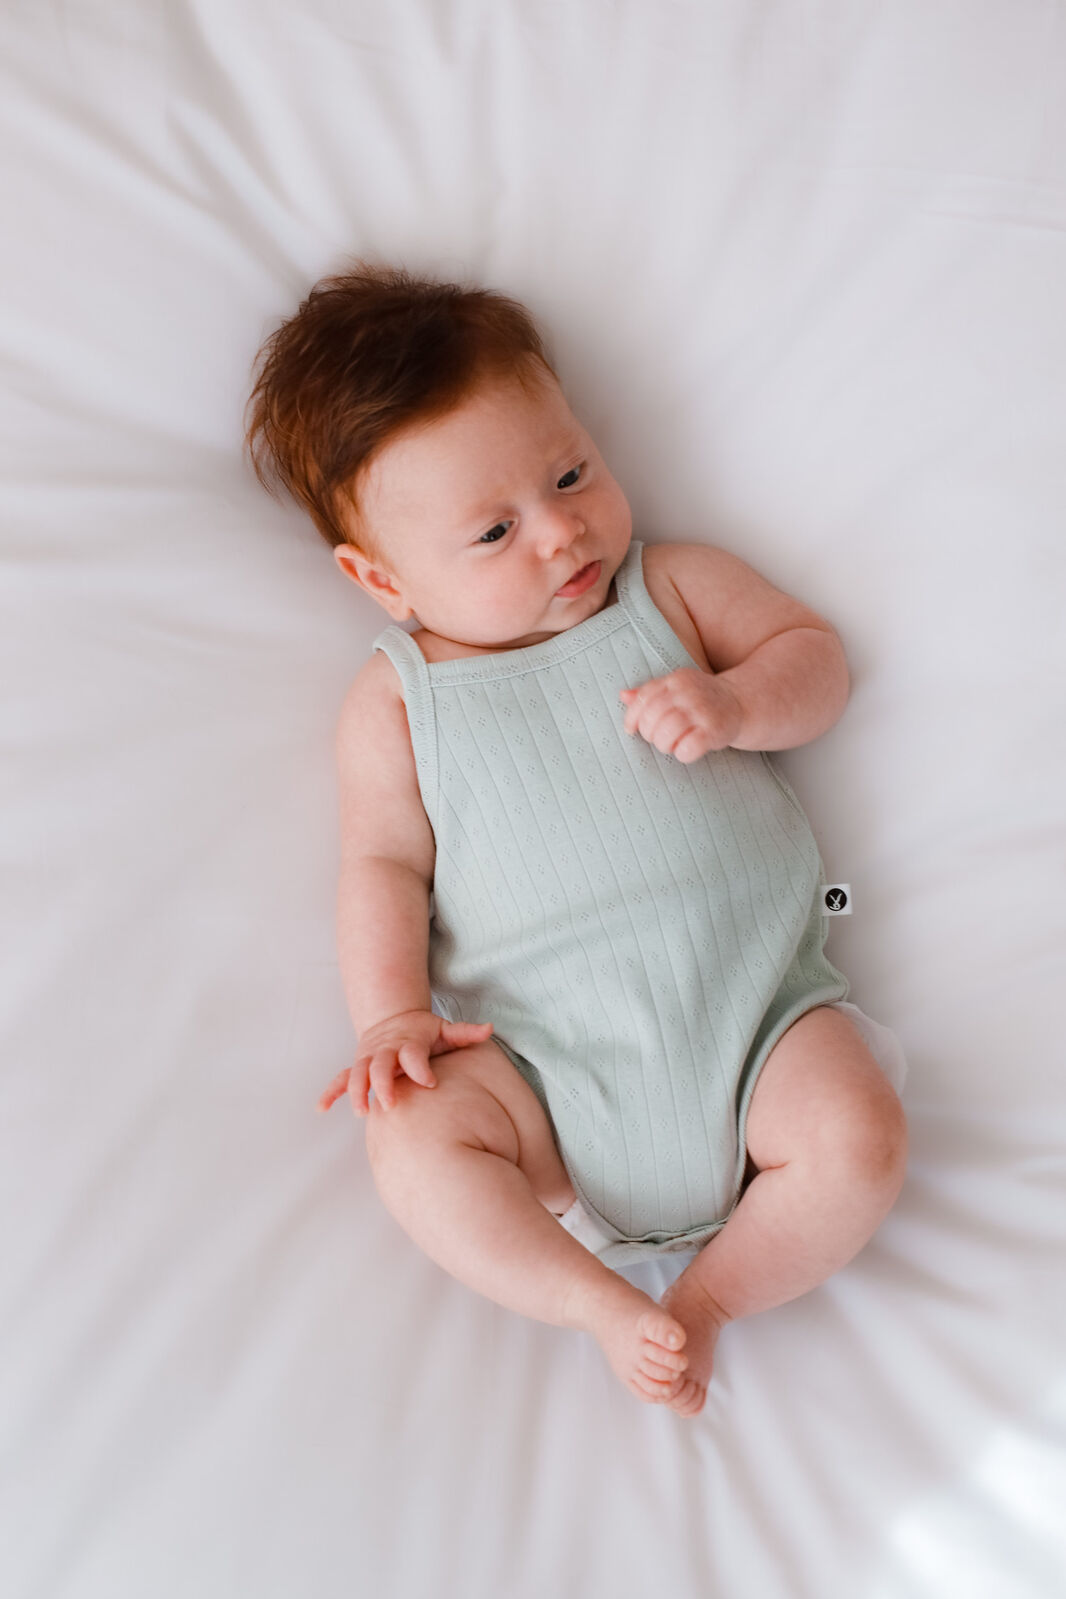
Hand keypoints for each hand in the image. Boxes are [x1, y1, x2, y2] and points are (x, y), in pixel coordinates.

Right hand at [317, 1010, 493, 1116]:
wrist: (393, 1019)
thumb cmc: (424, 1032)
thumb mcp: (444, 1029)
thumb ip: (465, 1033)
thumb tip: (490, 1029)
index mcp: (408, 1042)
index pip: (412, 1054)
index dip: (419, 1067)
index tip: (429, 1082)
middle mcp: (385, 1050)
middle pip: (380, 1066)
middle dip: (383, 1083)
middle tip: (390, 1104)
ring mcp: (368, 1059)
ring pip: (357, 1073)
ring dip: (357, 1091)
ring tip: (361, 1111)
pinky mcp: (357, 1067)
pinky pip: (340, 1079)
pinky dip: (330, 1092)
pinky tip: (322, 1108)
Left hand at [619, 668, 743, 762]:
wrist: (741, 703)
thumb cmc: (702, 700)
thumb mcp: (676, 689)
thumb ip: (650, 693)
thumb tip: (622, 695)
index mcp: (676, 679)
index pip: (643, 698)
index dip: (632, 718)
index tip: (632, 730)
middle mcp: (689, 692)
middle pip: (652, 718)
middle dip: (650, 734)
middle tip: (659, 738)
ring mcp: (703, 710)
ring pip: (666, 733)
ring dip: (665, 745)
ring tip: (673, 744)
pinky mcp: (715, 730)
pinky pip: (689, 748)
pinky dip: (683, 754)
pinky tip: (688, 750)